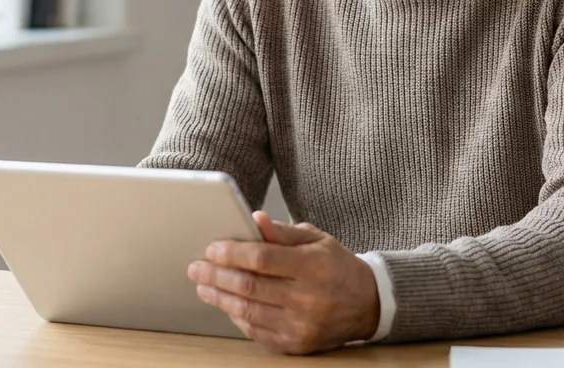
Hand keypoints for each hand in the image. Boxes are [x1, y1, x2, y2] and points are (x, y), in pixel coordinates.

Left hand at [187, 211, 379, 354]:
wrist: (367, 304)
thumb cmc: (337, 266)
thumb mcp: (316, 240)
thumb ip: (282, 232)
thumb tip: (254, 219)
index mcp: (313, 267)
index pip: (262, 259)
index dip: (232, 253)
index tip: (211, 249)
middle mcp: (307, 299)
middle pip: (249, 287)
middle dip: (216, 275)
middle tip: (196, 267)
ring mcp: (301, 325)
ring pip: (248, 312)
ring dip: (219, 298)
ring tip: (203, 286)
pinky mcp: (296, 344)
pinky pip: (257, 331)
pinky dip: (237, 317)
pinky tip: (226, 304)